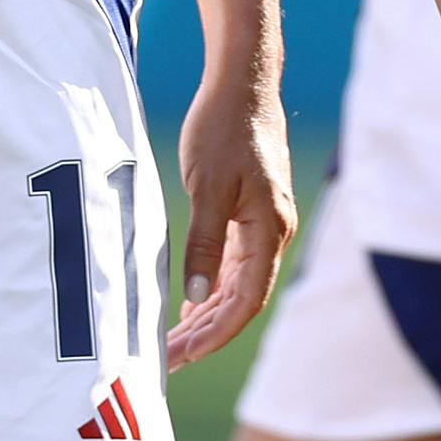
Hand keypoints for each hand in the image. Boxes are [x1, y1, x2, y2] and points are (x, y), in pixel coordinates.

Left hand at [165, 63, 295, 368]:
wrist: (243, 83)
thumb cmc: (225, 128)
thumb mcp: (207, 188)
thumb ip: (203, 246)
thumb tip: (197, 298)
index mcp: (269, 230)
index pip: (246, 302)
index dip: (215, 334)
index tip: (183, 356)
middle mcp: (273, 232)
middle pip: (242, 299)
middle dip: (205, 331)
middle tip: (167, 358)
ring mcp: (264, 222)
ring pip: (238, 283)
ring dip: (207, 312)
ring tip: (173, 339)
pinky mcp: (251, 210)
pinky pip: (234, 262)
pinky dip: (212, 285)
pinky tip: (190, 301)